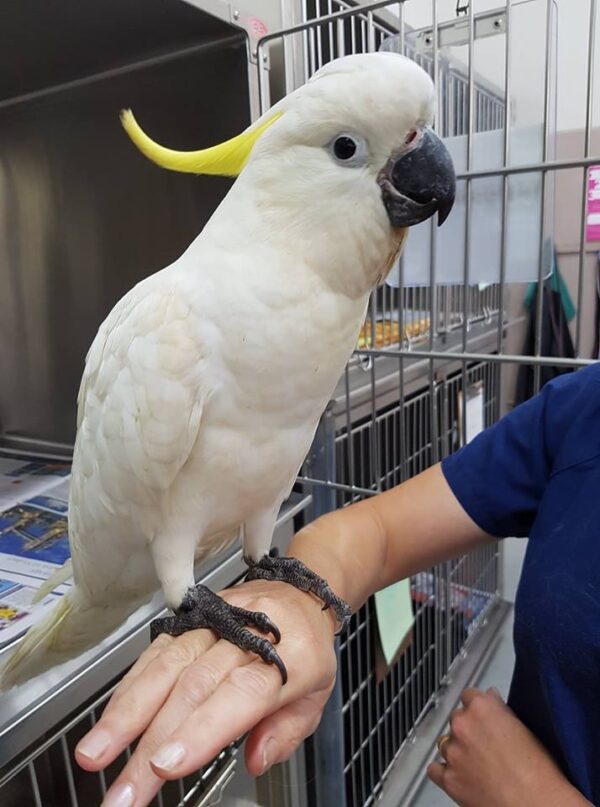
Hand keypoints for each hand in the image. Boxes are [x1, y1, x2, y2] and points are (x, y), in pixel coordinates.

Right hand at [75, 580, 337, 806]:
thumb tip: (256, 759)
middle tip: (122, 789)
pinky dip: (130, 686)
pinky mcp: (192, 618)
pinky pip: (156, 650)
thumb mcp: (317, 695)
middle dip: (150, 740)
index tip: (165, 765)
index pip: (241, 693)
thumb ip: (286, 732)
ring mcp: (215, 623)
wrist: (301, 593)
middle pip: (193, 686)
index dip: (201, 729)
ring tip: (95, 751)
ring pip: (166, 664)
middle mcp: (246, 636)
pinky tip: (111, 717)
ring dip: (126, 712)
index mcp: (289, 657)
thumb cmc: (307, 650)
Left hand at [428, 688, 585, 806]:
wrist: (535, 806)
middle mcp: (463, 726)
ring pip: (445, 742)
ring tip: (478, 763)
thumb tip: (491, 699)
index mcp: (482, 708)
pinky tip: (459, 773)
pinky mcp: (448, 778)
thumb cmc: (538, 773)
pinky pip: (434, 768)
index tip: (483, 715)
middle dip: (469, 728)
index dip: (478, 706)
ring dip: (458, 748)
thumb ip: (502, 710)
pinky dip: (444, 769)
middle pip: (457, 718)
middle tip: (486, 744)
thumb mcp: (526, 731)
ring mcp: (452, 752)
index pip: (469, 695)